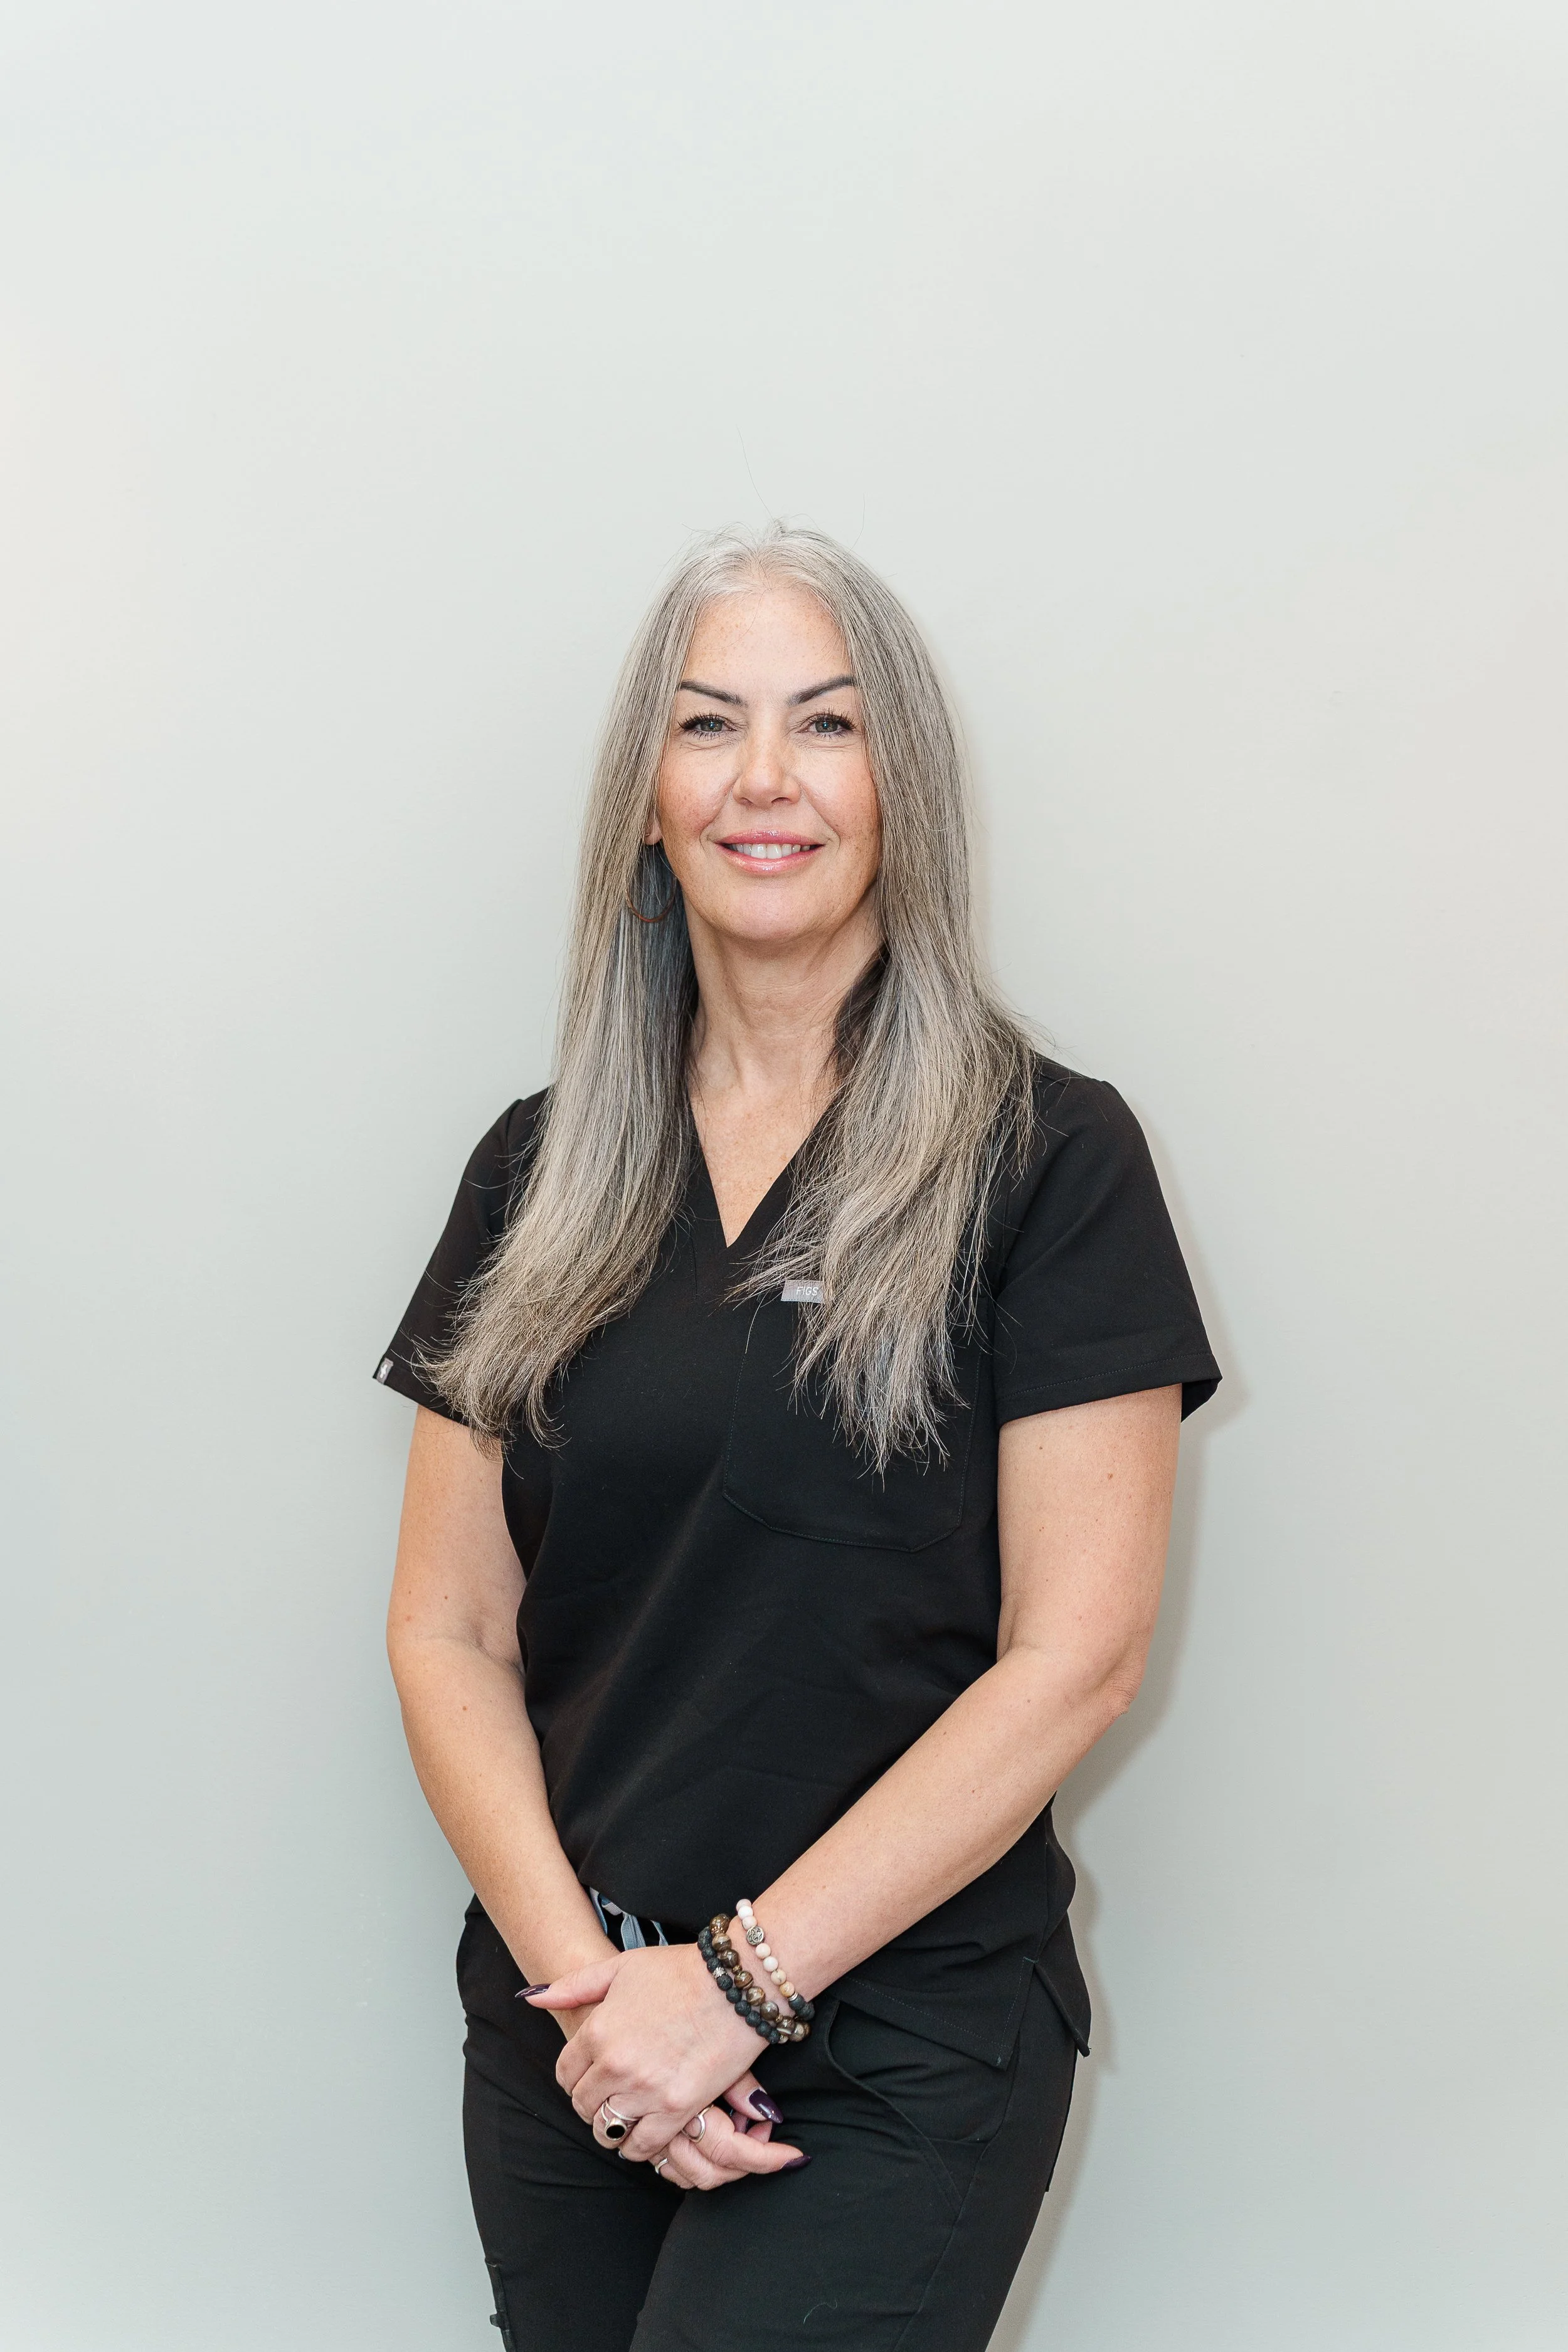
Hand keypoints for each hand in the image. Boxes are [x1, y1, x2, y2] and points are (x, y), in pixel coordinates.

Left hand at [526, 1944, 806, 2184]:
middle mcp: (615, 2065)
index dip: (575, 2079)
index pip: (565, 2075)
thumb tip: (532, 1998)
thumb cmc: (679, 1971)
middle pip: (584, 2106)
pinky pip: (643, 2146)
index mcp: (598, 2031)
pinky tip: (646, 2131)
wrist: (736, 1984)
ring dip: (613, 2126)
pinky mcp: (677, 2109)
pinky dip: (639, 2145)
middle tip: (609, 2096)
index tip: (589, 2077)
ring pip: (609, 2131)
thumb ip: (574, 1987)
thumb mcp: (621, 1967)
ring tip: (627, 2116)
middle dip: (592, 2103)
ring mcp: (646, 2090)